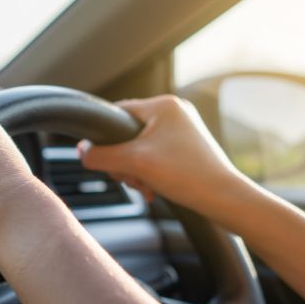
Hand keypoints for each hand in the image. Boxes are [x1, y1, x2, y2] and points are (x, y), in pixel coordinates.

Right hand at [78, 95, 248, 214]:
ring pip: (139, 149)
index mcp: (163, 105)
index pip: (117, 113)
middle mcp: (175, 112)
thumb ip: (101, 155)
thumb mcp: (134, 163)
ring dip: (135, 171)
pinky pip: (155, 157)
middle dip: (123, 161)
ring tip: (145, 186)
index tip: (105, 159)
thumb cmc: (185, 175)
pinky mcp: (187, 149)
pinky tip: (153, 190)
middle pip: (127, 134)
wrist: (224, 198)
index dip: (105, 138)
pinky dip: (149, 174)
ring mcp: (182, 130)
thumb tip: (81, 151)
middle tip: (132, 178)